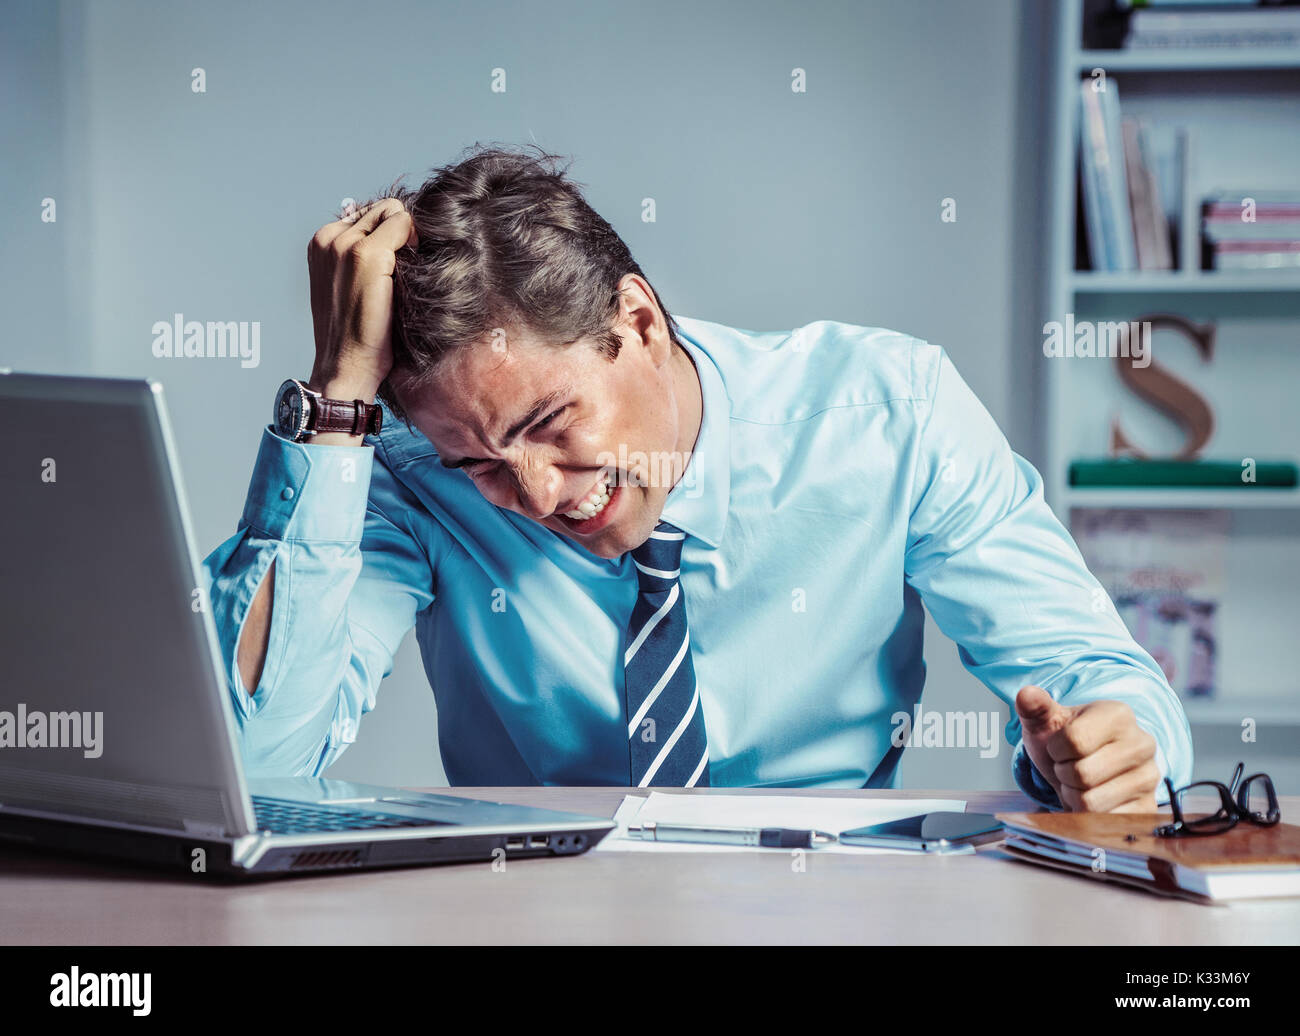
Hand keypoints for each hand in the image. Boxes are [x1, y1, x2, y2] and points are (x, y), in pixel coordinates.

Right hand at [307, 198, 417, 397]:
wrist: (346, 365)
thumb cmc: (353, 332)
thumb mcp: (346, 285)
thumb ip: (359, 255)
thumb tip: (393, 232)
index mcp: (321, 242)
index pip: (366, 214)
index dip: (389, 234)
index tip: (393, 265)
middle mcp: (329, 237)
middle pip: (381, 209)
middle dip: (399, 232)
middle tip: (404, 270)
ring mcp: (346, 244)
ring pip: (393, 212)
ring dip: (406, 238)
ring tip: (404, 274)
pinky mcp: (367, 254)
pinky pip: (404, 224)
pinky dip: (415, 244)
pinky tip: (411, 275)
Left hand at [1015, 685, 1160, 812]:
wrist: (1085, 766)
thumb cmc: (1065, 743)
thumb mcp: (1046, 722)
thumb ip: (1034, 707)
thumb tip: (1026, 695)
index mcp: (1119, 715)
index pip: (1075, 740)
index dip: (1056, 749)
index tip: (1060, 747)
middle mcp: (1143, 744)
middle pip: (1082, 774)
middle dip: (1064, 774)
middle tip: (1069, 767)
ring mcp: (1149, 778)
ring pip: (1091, 802)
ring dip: (1074, 796)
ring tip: (1080, 783)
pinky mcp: (1147, 808)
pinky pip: (1105, 823)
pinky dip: (1089, 816)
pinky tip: (1094, 800)